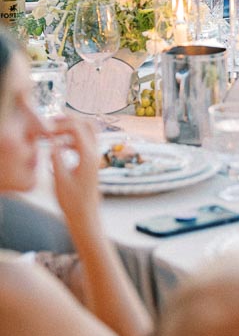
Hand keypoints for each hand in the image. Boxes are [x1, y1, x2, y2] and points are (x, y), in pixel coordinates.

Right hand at [46, 114, 101, 241]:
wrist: (85, 215)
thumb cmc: (73, 201)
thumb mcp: (60, 178)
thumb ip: (56, 157)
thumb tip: (52, 140)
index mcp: (88, 156)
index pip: (78, 128)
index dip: (61, 124)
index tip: (47, 130)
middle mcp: (94, 154)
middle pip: (87, 124)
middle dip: (70, 121)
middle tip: (52, 123)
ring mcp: (94, 157)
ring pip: (87, 132)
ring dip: (71, 129)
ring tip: (53, 133)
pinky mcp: (91, 162)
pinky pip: (84, 142)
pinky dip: (72, 139)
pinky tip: (59, 145)